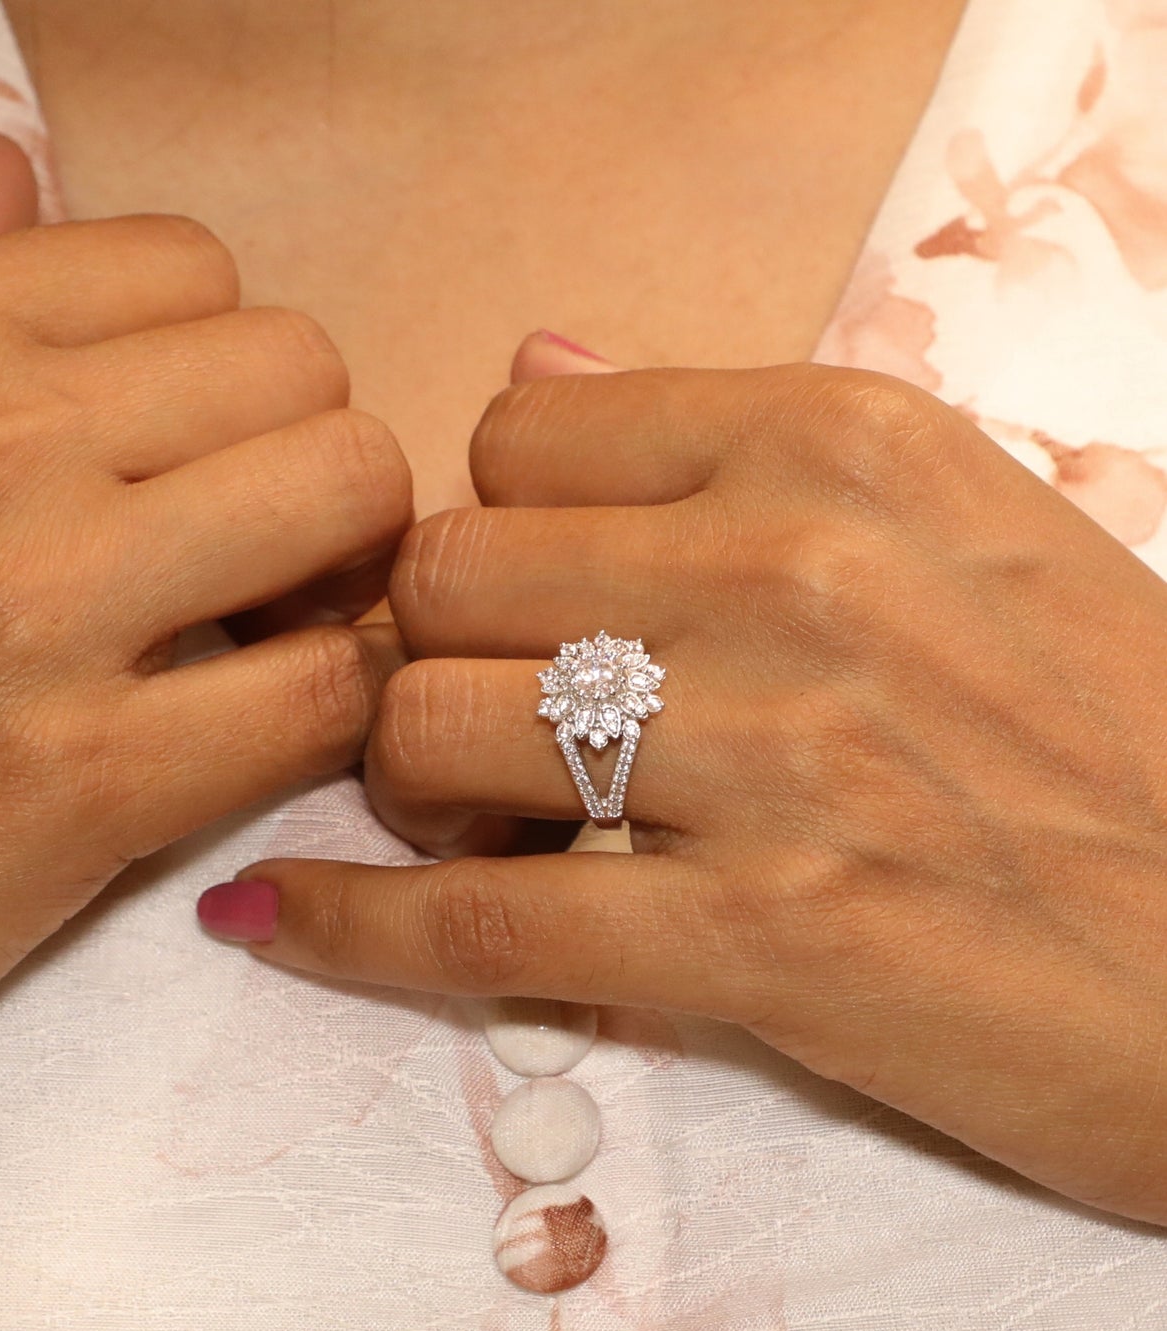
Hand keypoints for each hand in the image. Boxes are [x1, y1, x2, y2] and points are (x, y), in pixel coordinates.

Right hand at [0, 136, 409, 1180]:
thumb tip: (11, 169)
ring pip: (352, 494)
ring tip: (282, 624)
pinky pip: (328, 689)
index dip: (225, 367)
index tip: (201, 450)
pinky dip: (333, 708)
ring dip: (347, 567)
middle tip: (265, 546)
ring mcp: (35, 611)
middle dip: (308, 455)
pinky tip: (264, 728)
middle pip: (303, 369)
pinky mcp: (89, 782)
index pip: (196, 269)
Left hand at [203, 359, 1166, 1226]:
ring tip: (465, 819)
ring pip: (428, 722)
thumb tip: (537, 359)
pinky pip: (476, 921)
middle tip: (467, 718)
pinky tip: (279, 925)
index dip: (485, 524)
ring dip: (407, 780)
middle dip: (422, 648)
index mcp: (838, 445)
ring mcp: (773, 757)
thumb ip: (732, 431)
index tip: (508, 597)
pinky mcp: (759, 939)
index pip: (516, 435)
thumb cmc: (1111, 738)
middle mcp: (793, 572)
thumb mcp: (960, 521)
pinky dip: (351, 927)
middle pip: (443, 572)